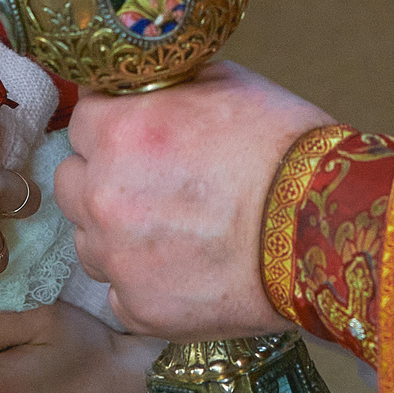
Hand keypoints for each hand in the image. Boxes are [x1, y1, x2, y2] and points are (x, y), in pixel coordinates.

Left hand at [57, 62, 331, 336]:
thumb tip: (145, 84)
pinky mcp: (139, 308)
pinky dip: (144, 280)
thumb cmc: (283, 147)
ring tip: (172, 230)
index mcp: (120, 132)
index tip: (137, 133)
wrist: (323, 228)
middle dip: (101, 177)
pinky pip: (118, 290)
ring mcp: (118, 258)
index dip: (112, 124)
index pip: (82, 119)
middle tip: (151, 182)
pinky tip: (185, 268)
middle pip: (70, 182)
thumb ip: (167, 85)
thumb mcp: (225, 83)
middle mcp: (104, 195)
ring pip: (88, 240)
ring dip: (115, 232)